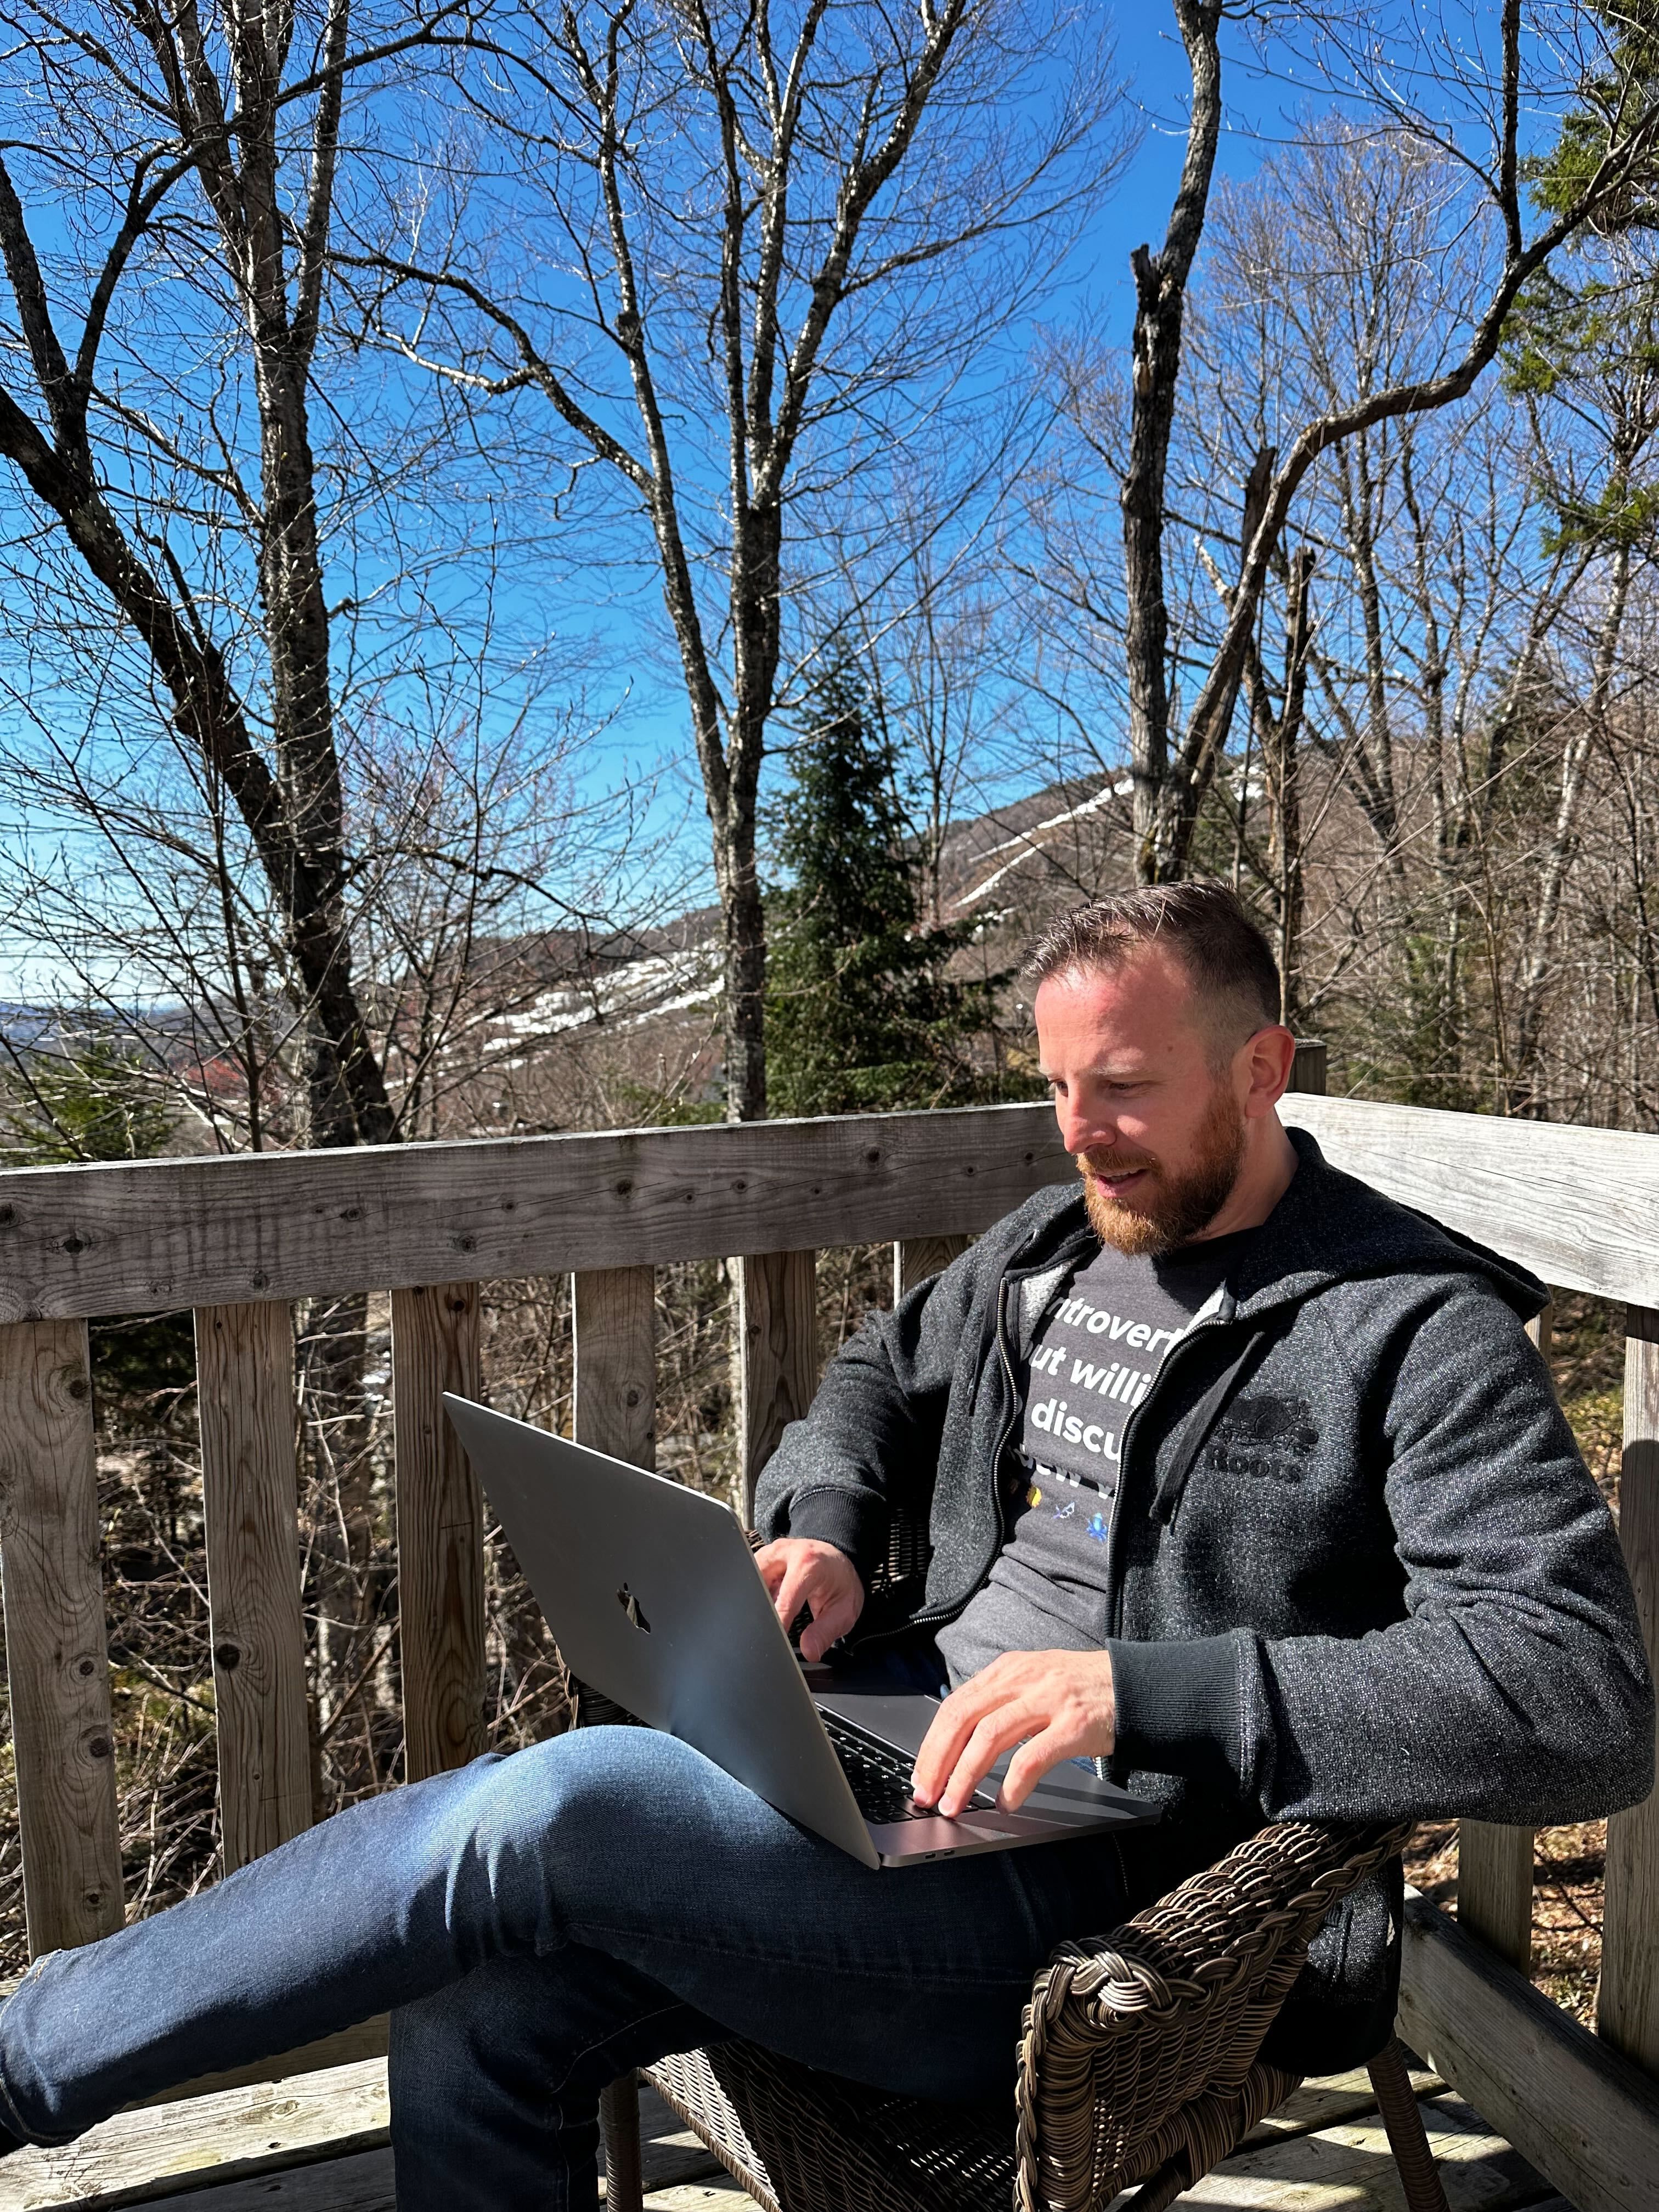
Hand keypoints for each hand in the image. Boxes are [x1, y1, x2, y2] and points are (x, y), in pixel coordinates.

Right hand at [754, 1538, 864, 1662]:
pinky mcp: (763, 1556)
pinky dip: (755, 1593)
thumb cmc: (842, 1584)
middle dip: (760, 1610)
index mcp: (809, 1563)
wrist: (839, 1562)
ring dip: (755, 1600)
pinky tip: (767, 1603)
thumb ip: (825, 1632)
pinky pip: (750, 1577)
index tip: (774, 1643)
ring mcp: (772, 1551)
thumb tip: (809, 1652)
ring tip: (770, 1616)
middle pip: (759, 1585)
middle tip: (768, 1631)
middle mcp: (787, 1552)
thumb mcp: (844, 1611)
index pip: (784, 1600)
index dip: (777, 1625)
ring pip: (749, 1580)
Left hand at [911, 1649, 1115, 1815]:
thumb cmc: (1081, 1689)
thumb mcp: (1033, 1681)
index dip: (931, 1744)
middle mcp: (1023, 1679)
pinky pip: (1033, 1757)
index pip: (954, 1705)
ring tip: (955, 1804)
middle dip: (937, 1761)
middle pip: (963, 1719)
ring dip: (965, 1775)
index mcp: (1008, 1670)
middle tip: (926, 1795)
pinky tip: (1006, 1801)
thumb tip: (957, 1742)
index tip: (919, 1775)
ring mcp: (1049, 1700)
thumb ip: (999, 1702)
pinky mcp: (1074, 1725)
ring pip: (990, 1736)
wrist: (1135, 1683)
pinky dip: (1013, 1783)